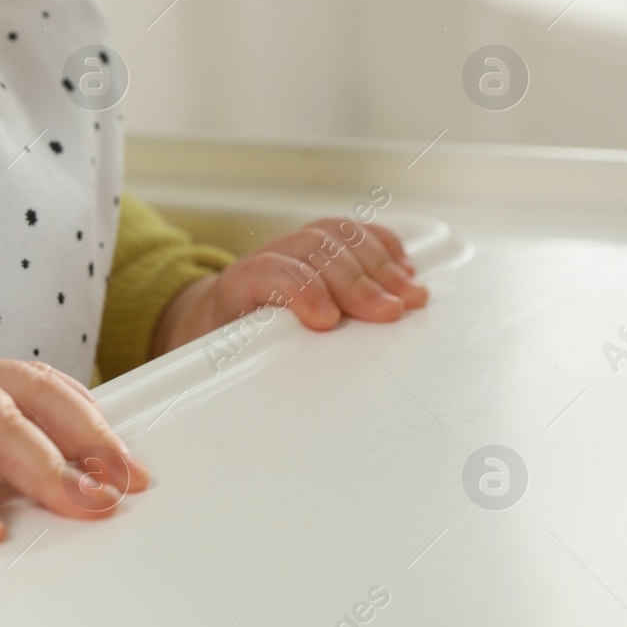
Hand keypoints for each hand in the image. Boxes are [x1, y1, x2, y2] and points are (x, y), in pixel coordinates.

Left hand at [152, 218, 427, 355]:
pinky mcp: (324, 245)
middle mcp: (270, 258)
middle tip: (387, 312)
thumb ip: (250, 365)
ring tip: (409, 296)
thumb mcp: (228, 361)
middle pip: (313, 249)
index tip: (328, 320)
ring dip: (379, 264)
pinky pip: (356, 233)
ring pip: (337, 235)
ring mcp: (298, 247)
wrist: (218, 317)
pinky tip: (406, 272)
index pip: (267, 271)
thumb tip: (277, 393)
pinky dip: (386, 247)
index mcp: (237, 286)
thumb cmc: (229, 346)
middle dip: (355, 280)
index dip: (300, 289)